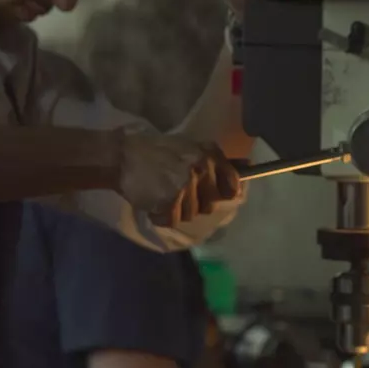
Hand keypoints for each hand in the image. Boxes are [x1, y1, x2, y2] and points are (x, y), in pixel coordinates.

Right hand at [116, 132, 242, 227]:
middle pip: (210, 204)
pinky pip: (173, 220)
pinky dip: (162, 216)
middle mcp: (201, 170)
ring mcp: (186, 186)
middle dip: (195, 203)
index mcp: (208, 155)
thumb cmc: (154, 151)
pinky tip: (153, 202)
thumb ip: (212, 160)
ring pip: (191, 214)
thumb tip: (246, 166)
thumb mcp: (187, 147)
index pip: (232, 184)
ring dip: (176, 210)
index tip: (213, 195)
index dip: (224, 193)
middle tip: (177, 193)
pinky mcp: (170, 201)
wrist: (122, 156)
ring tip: (162, 194)